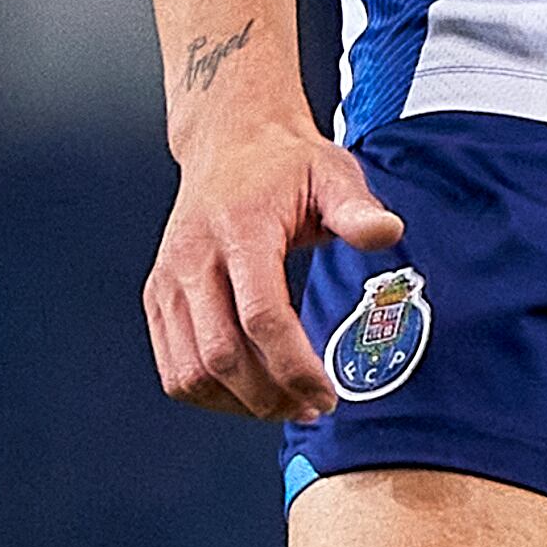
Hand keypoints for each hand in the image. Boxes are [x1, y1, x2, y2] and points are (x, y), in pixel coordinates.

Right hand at [143, 116, 406, 420]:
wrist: (229, 139)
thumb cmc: (286, 163)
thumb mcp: (332, 171)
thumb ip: (358, 208)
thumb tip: (389, 233)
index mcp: (240, 228)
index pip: (261, 316)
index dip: (295, 367)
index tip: (328, 394)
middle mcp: (193, 257)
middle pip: (222, 356)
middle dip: (270, 397)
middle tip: (313, 406)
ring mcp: (168, 280)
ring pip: (191, 373)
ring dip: (239, 404)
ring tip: (286, 405)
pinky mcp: (157, 297)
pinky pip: (174, 369)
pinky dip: (210, 396)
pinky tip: (250, 393)